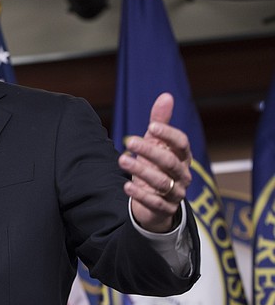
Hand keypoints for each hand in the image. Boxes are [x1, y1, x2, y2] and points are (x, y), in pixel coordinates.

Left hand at [120, 93, 191, 232]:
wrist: (157, 200)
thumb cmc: (157, 165)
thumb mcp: (157, 143)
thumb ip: (160, 121)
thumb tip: (166, 96)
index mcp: (182, 156)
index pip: (181, 143)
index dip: (168, 134)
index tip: (151, 126)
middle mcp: (182, 174)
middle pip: (170, 162)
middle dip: (149, 151)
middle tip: (128, 142)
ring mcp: (175, 192)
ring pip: (162, 182)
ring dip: (141, 171)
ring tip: (122, 160)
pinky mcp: (165, 208)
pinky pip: (154, 202)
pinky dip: (140, 194)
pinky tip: (126, 185)